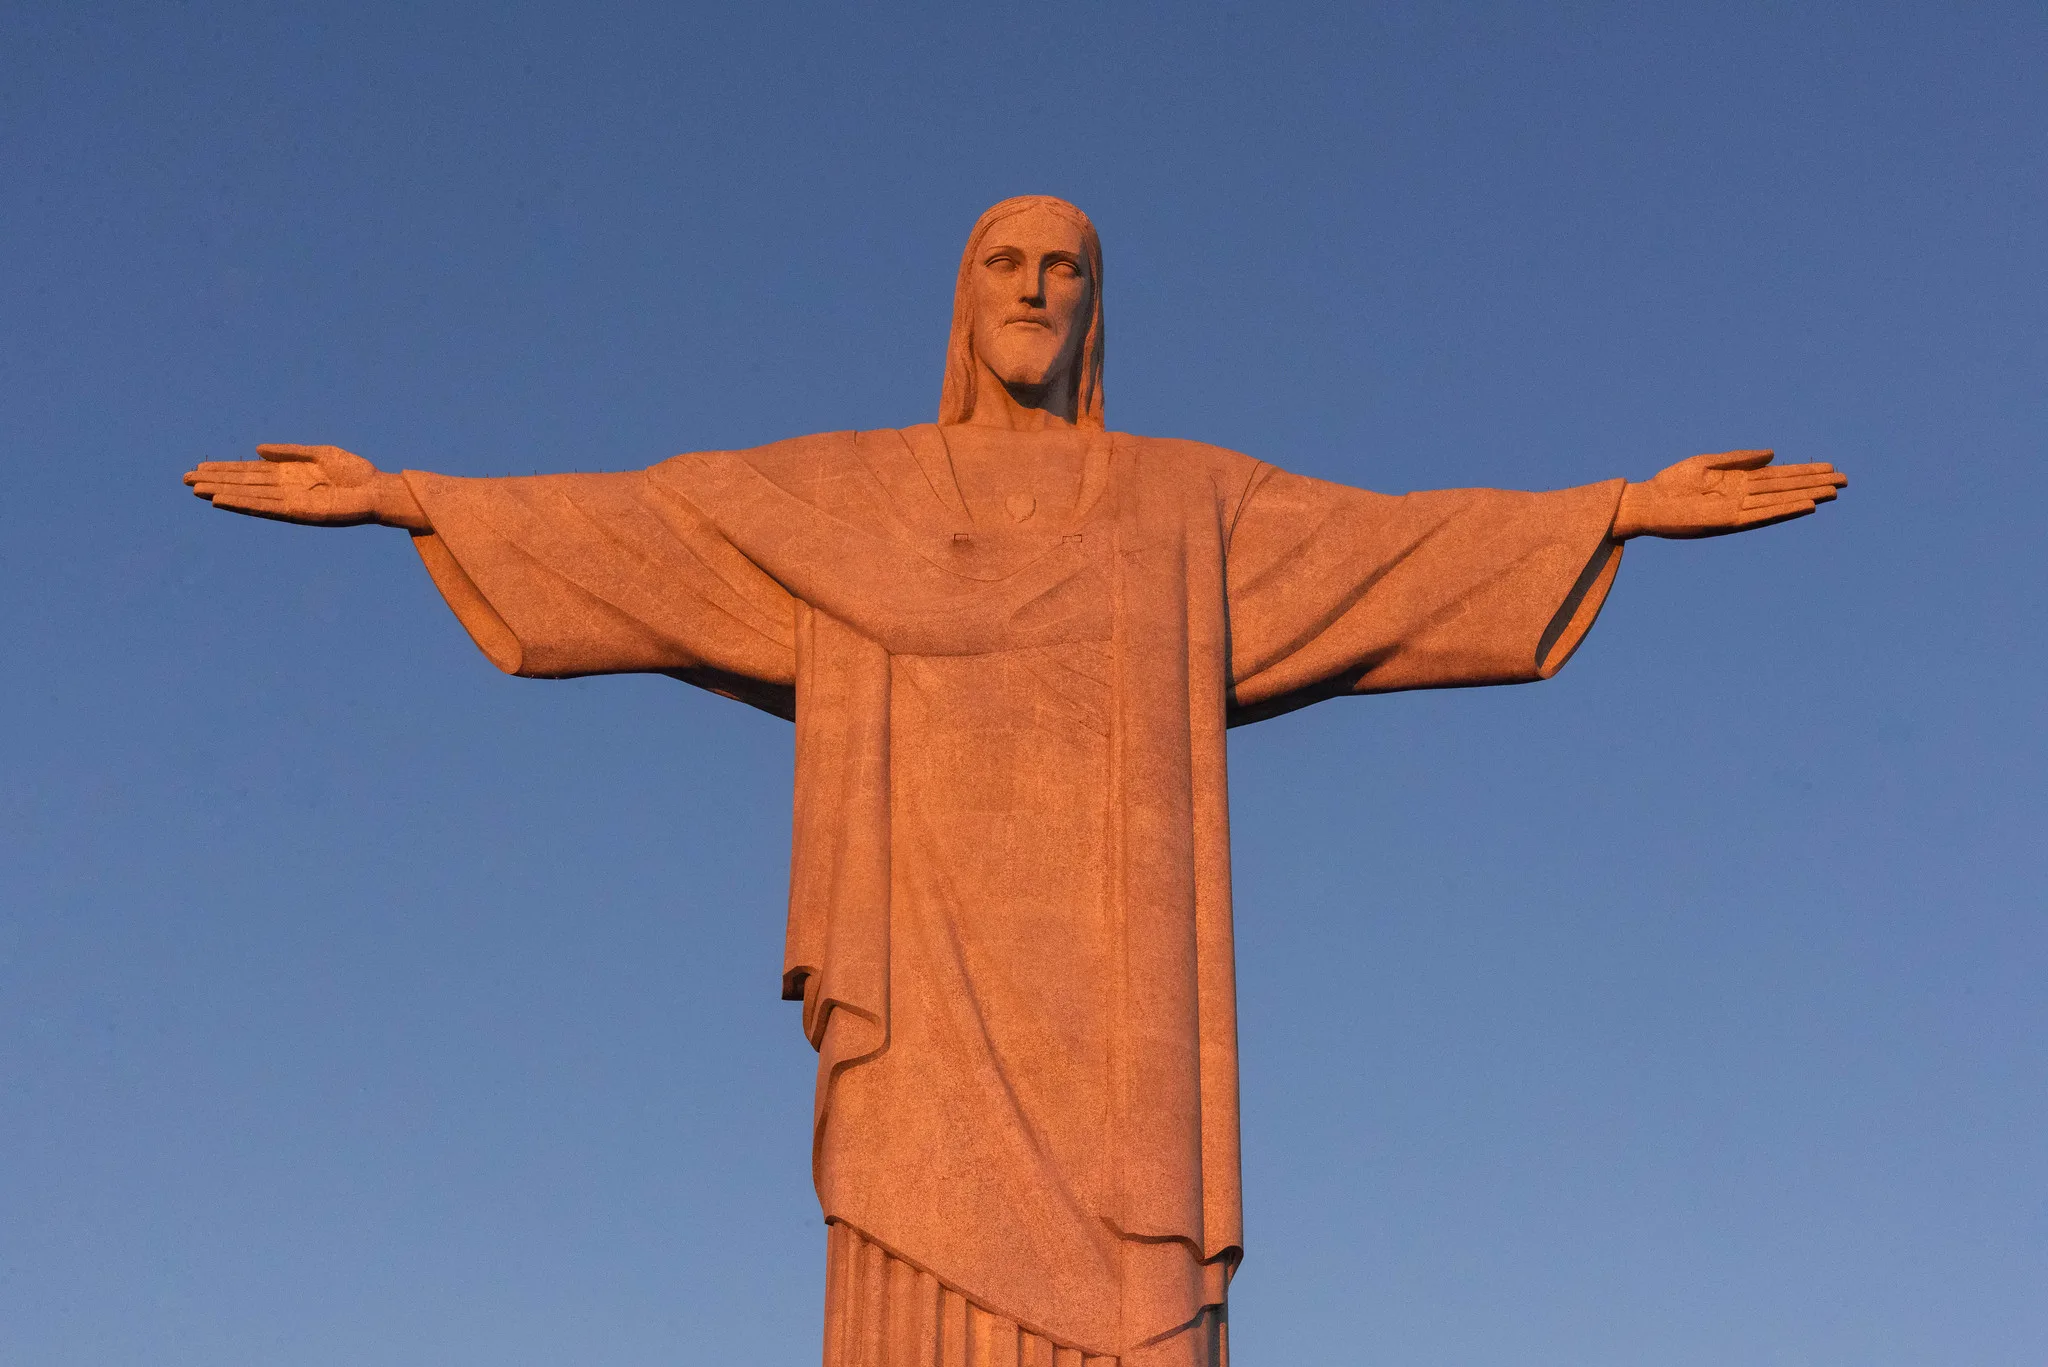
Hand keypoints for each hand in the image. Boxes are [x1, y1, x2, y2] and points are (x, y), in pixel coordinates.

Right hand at [183, 444, 426, 529]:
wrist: (378, 489)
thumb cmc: (355, 472)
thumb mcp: (319, 453)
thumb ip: (289, 451)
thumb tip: (257, 450)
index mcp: (288, 474)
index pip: (249, 473)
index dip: (224, 470)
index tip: (199, 469)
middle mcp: (284, 489)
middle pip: (243, 484)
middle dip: (215, 481)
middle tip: (184, 480)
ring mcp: (289, 502)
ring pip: (248, 497)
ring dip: (222, 493)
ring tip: (196, 490)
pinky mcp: (298, 512)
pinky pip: (265, 508)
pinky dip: (243, 504)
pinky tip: (223, 500)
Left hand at [1612, 450, 1845, 539]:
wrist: (1645, 501)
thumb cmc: (1671, 483)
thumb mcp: (1706, 463)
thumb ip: (1739, 459)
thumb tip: (1773, 454)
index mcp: (1739, 481)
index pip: (1779, 476)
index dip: (1804, 472)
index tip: (1830, 467)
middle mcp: (1742, 497)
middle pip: (1786, 488)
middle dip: (1814, 483)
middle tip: (1845, 480)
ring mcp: (1737, 510)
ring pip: (1779, 502)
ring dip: (1806, 497)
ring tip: (1832, 492)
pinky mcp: (1727, 521)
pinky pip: (1762, 516)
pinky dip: (1783, 510)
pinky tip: (1805, 505)